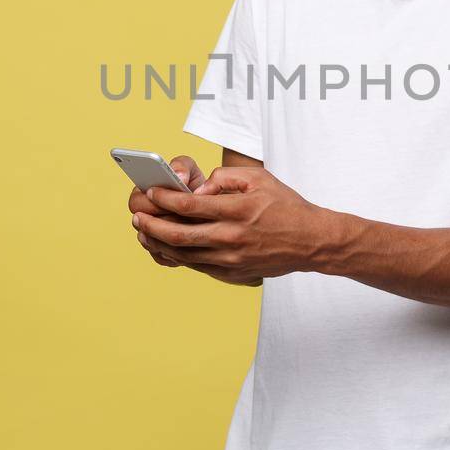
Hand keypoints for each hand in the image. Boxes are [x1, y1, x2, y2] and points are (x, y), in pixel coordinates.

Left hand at [134, 167, 329, 282]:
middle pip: (180, 234)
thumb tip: (201, 187)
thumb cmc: (285, 206)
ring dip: (159, 244)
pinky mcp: (233, 273)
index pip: (191, 204)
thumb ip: (226, 177)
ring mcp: (232, 259)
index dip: (166, 199)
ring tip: (144, 234)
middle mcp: (232, 237)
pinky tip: (167, 247)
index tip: (151, 192)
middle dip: (152, 226)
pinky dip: (177, 257)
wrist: (311, 241)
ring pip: (184, 255)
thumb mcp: (260, 179)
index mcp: (238, 210)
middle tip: (137, 217)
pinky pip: (197, 266)